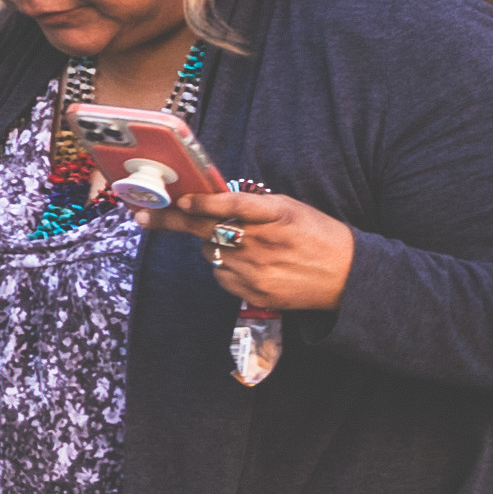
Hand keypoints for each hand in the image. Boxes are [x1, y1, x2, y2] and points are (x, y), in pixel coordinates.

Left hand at [169, 179, 358, 314]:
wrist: (350, 277)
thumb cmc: (316, 235)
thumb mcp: (290, 209)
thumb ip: (251, 205)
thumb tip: (205, 200)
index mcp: (278, 214)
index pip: (233, 204)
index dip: (203, 202)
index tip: (180, 200)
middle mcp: (266, 242)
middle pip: (206, 229)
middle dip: (171, 220)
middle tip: (141, 214)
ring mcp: (259, 270)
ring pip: (209, 252)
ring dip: (211, 244)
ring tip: (241, 244)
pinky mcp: (255, 292)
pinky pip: (220, 275)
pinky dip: (223, 266)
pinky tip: (247, 264)